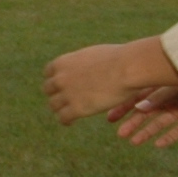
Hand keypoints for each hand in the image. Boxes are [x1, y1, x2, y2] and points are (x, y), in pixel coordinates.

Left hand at [41, 38, 177, 124]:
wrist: (128, 68)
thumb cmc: (119, 58)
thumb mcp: (93, 54)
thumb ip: (83, 63)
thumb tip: (86, 66)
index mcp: (63, 62)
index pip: (48, 73)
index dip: (55, 80)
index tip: (61, 85)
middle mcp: (60, 78)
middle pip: (48, 90)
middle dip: (56, 94)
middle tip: (64, 100)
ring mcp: (67, 94)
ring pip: (53, 105)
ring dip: (60, 108)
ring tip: (68, 112)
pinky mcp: (77, 108)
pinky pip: (63, 118)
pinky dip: (65, 120)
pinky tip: (71, 122)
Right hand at [106, 85, 177, 149]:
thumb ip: (159, 96)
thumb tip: (138, 109)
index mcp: (164, 85)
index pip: (139, 97)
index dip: (124, 107)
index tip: (111, 118)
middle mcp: (172, 98)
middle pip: (148, 112)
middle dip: (134, 123)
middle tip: (120, 134)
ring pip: (161, 123)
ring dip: (147, 132)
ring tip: (134, 143)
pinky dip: (169, 137)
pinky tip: (157, 145)